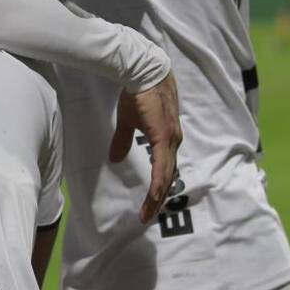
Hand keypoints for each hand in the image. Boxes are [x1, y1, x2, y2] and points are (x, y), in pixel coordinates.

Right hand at [111, 72, 181, 223]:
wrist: (144, 73)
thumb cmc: (138, 94)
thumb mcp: (129, 121)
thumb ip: (123, 141)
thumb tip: (115, 158)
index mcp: (167, 140)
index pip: (164, 170)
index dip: (157, 188)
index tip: (148, 205)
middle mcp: (173, 143)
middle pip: (168, 178)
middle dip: (158, 199)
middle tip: (147, 216)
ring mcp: (171, 141)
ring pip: (166, 176)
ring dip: (158, 196)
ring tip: (148, 212)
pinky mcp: (164, 138)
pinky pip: (162, 168)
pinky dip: (157, 184)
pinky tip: (152, 197)